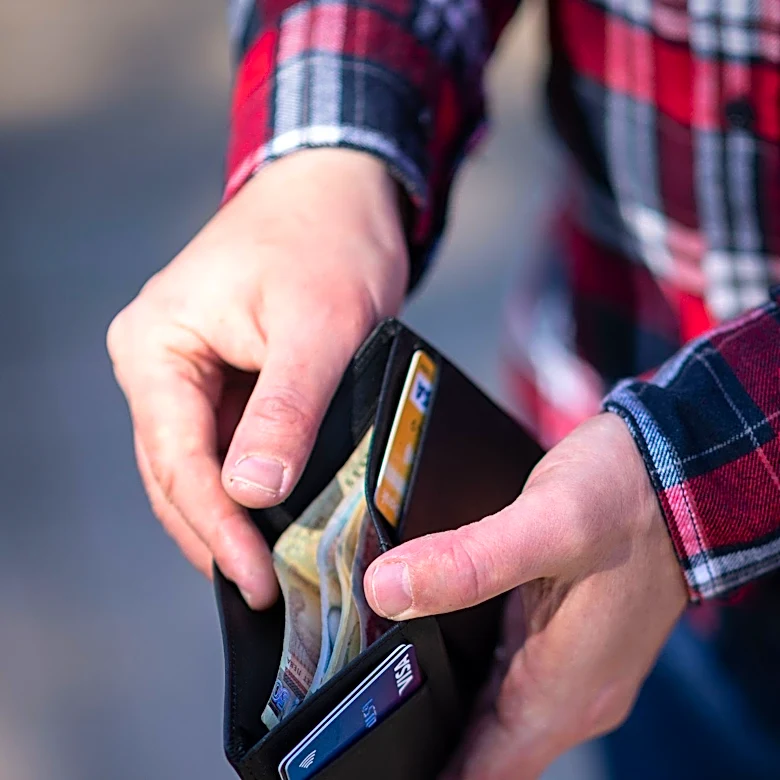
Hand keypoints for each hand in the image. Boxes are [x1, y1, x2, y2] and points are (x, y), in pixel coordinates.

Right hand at [108, 149, 407, 607]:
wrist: (339, 192)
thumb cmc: (327, 241)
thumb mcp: (318, 327)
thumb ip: (285, 409)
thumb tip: (251, 494)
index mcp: (156, 345)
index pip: (176, 458)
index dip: (216, 529)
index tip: (257, 580)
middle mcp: (157, 361)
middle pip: (175, 471)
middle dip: (216, 534)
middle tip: (264, 590)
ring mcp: (188, 371)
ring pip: (197, 464)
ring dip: (229, 518)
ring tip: (268, 570)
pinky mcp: (223, 376)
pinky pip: (225, 443)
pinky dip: (247, 485)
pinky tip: (274, 519)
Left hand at [364, 413, 687, 778]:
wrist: (677, 472)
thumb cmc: (625, 496)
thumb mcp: (546, 521)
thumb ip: (468, 562)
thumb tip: (387, 588)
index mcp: (564, 690)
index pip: (484, 774)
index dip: (429, 774)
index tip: (380, 756)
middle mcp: (573, 695)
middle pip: (487, 755)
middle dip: (428, 744)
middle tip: (371, 718)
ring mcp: (574, 670)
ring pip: (498, 722)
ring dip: (450, 717)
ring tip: (391, 693)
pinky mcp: (569, 641)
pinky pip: (511, 685)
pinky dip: (472, 684)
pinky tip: (436, 654)